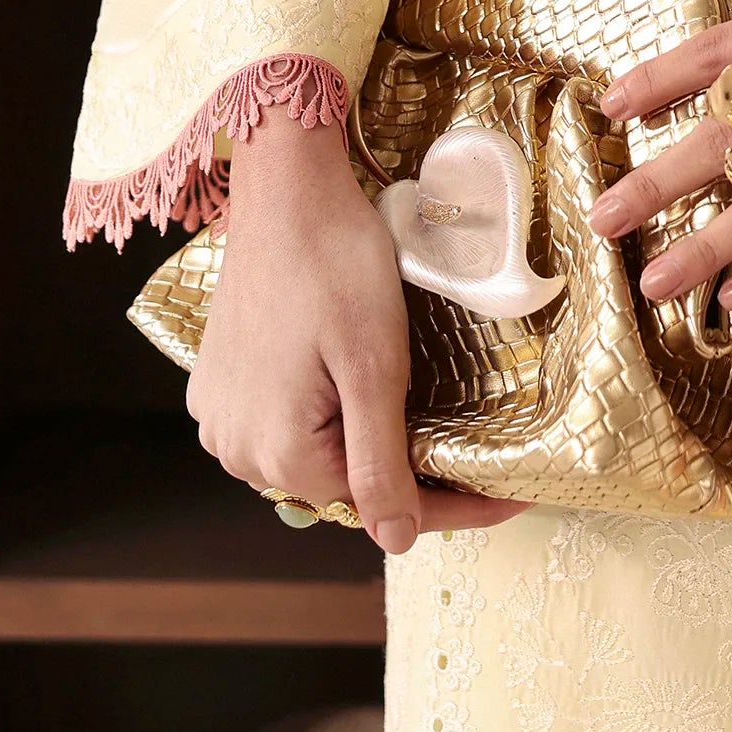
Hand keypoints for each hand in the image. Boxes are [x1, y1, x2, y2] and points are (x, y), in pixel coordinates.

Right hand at [188, 109, 523, 552]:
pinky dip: (325, 418)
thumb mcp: (375, 366)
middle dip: (408, 472)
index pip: (380, 502)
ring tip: (429, 428)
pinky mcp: (218, 383)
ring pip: (313, 455)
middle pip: (343, 483)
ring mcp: (220, 417)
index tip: (513, 498)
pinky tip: (358, 395)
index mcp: (278, 454)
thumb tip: (398, 541)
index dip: (455, 504)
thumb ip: (382, 461)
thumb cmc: (336, 263)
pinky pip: (282, 424)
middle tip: (480, 460)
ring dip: (362, 445)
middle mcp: (238, 450)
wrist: (286, 190)